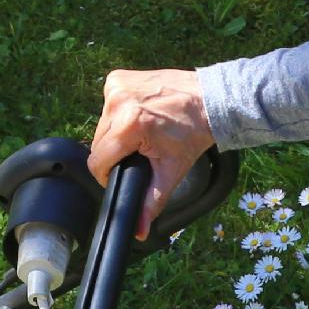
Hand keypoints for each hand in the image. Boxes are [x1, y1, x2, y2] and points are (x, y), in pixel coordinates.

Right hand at [88, 67, 213, 235]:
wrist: (210, 100)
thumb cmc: (193, 134)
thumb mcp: (171, 172)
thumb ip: (151, 203)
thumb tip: (139, 231)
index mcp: (129, 126)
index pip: (98, 161)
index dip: (109, 174)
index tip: (127, 170)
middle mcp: (118, 102)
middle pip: (98, 143)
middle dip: (116, 152)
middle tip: (141, 150)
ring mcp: (117, 86)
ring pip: (101, 125)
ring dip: (116, 133)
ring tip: (142, 132)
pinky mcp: (117, 78)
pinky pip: (107, 105)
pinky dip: (119, 113)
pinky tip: (139, 114)